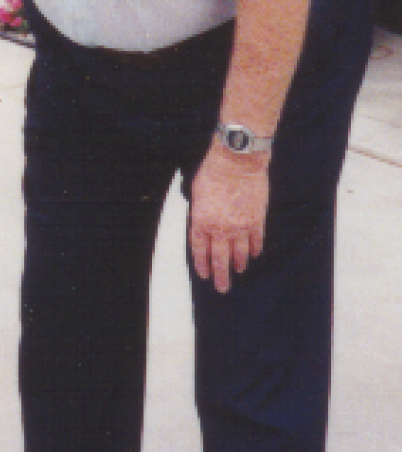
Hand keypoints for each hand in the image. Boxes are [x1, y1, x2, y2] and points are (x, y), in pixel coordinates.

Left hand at [189, 144, 269, 293]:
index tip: (204, 274)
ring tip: (238, 270)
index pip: (199, 250)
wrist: (237, 162)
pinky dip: (255, 249)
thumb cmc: (212, 172)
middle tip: (222, 288)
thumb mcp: (195, 193)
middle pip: (219, 259)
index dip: (202, 264)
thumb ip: (199, 213)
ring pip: (240, 253)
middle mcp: (220, 229)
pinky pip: (256, 241)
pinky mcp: (256, 220)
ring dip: (238, 263)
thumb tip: (201, 224)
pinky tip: (254, 254)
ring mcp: (240, 227)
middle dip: (220, 276)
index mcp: (201, 221)